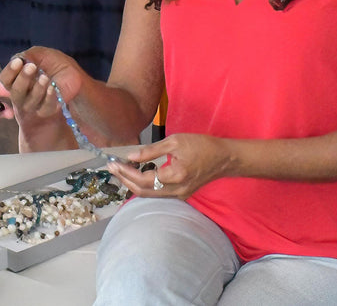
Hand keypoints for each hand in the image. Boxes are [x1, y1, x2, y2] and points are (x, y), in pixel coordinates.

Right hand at [0, 48, 85, 121]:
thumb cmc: (53, 62)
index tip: (19, 61)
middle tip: (32, 67)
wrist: (72, 73)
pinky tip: (52, 87)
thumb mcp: (41, 54)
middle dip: (23, 79)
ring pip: (29, 101)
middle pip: (16, 91)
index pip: (6, 78)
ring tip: (45, 77)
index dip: (10, 71)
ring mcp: (33, 103)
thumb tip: (19, 58)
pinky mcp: (47, 109)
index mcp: (16, 79)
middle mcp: (22, 93)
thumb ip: (29, 55)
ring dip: (37, 88)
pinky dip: (48, 97)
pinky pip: (45, 107)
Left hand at [108, 133, 230, 199]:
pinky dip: (144, 187)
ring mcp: (180, 195)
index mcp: (176, 175)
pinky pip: (158, 194)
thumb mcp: (175, 141)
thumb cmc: (201, 145)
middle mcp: (177, 190)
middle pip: (143, 192)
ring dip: (133, 185)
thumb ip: (151, 150)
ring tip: (121, 172)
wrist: (224, 158)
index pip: (144, 178)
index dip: (127, 172)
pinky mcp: (181, 194)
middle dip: (125, 180)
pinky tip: (137, 176)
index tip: (115, 163)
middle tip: (113, 168)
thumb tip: (131, 156)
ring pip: (150, 195)